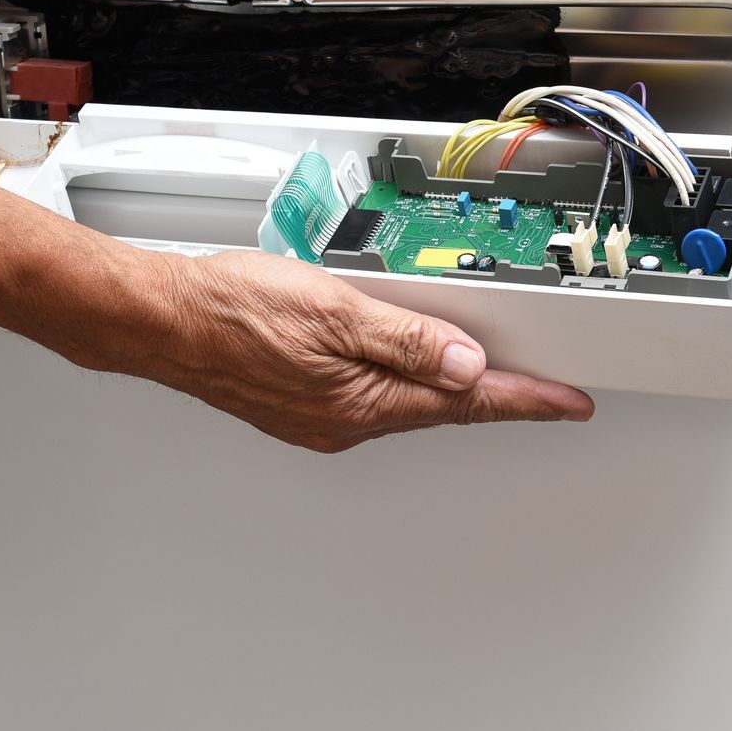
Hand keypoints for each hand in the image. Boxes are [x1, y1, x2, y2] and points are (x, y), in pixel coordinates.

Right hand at [123, 250, 593, 451]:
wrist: (163, 320)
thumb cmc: (233, 309)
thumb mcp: (336, 308)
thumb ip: (408, 337)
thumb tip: (467, 363)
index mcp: (363, 402)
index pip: (467, 403)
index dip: (526, 400)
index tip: (568, 403)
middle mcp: (346, 422)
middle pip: (442, 407)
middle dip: (494, 394)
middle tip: (541, 384)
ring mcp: (322, 420)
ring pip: (405, 402)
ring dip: (444, 386)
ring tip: (481, 366)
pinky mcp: (302, 407)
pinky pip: (370, 397)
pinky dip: (399, 381)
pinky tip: (401, 362)